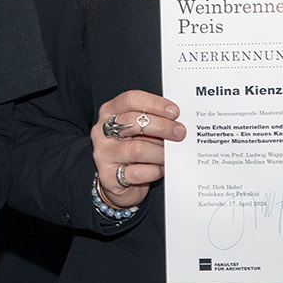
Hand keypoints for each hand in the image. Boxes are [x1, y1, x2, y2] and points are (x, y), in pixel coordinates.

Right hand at [91, 91, 183, 210]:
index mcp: (109, 112)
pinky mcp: (108, 176)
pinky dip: (154, 171)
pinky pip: (138, 172)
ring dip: (160, 152)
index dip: (154, 103)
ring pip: (137, 149)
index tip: (174, 112)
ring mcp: (104, 154)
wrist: (116, 182)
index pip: (130, 100)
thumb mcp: (137, 130)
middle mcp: (102, 131)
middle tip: (180, 132)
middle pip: (133, 122)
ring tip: (170, 155)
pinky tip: (159, 168)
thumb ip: (151, 120)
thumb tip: (176, 120)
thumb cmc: (131, 149)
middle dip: (162, 126)